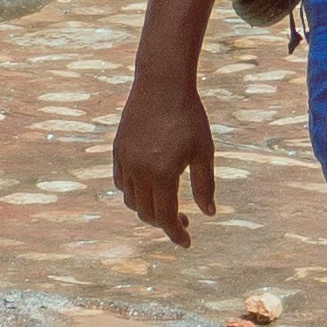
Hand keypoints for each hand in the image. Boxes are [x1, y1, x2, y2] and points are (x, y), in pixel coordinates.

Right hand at [112, 70, 218, 244]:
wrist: (162, 83)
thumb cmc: (189, 116)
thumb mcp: (204, 151)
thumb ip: (205, 185)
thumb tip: (209, 213)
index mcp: (163, 174)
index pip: (166, 217)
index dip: (176, 233)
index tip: (186, 242)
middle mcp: (139, 171)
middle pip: (146, 213)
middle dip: (164, 223)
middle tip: (184, 220)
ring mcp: (125, 161)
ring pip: (130, 200)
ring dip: (147, 210)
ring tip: (166, 204)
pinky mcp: (118, 150)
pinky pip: (120, 182)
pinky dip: (132, 193)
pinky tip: (148, 188)